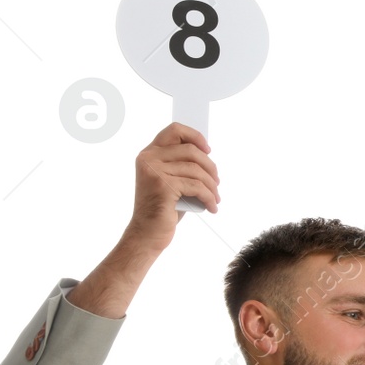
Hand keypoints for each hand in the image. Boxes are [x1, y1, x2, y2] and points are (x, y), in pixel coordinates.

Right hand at [124, 123, 219, 253]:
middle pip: (191, 150)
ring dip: (212, 186)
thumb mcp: (172, 181)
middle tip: (217, 182)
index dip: (194, 136)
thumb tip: (207, 153)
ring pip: (196, 170)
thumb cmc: (163, 207)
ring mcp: (154, 171)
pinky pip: (197, 186)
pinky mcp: (163, 185)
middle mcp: (148, 159)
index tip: (208, 149)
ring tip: (216, 198)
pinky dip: (209, 197)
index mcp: (149, 154)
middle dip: (210, 167)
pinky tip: (212, 207)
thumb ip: (182, 164)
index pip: (174, 130)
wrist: (147, 233)